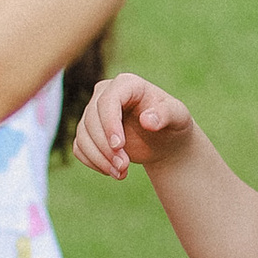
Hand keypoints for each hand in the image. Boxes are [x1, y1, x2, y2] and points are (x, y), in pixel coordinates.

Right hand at [73, 72, 199, 180]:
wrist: (164, 139)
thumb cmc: (172, 122)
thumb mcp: (178, 117)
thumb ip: (166, 114)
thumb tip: (147, 120)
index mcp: (127, 84)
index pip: (107, 101)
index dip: (109, 124)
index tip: (119, 146)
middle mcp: (105, 94)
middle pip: (91, 119)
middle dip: (105, 147)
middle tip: (124, 167)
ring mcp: (93, 112)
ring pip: (83, 135)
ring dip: (99, 158)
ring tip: (121, 173)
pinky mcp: (88, 131)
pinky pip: (79, 147)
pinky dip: (93, 162)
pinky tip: (112, 171)